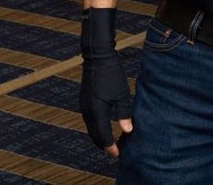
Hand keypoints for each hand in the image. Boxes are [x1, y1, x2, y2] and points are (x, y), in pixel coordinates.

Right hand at [79, 8, 132, 155]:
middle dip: (104, 145)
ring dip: (100, 136)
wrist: (97, 58)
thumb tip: (128, 130)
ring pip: (92, 128)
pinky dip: (97, 127)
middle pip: (95, 135)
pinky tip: (106, 127)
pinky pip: (90, 120)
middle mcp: (87, 112)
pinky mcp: (85, 101)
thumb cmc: (112, 74)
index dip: (111, 146)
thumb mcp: (122, 94)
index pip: (103, 136)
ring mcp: (84, 106)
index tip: (119, 154)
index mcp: (96, 112)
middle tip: (116, 151)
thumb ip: (124, 113)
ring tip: (112, 142)